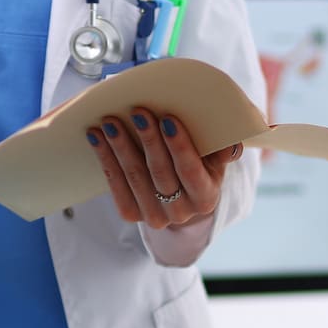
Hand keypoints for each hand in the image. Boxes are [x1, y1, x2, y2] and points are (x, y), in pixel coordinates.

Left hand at [87, 106, 242, 228]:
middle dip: (148, 140)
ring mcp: (154, 216)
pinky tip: (96, 137)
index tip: (168, 119)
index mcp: (206, 197)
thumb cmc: (200, 168)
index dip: (180, 145)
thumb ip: (224, 149)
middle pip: (160, 172)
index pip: (191, 171)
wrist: (181, 199)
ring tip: (110, 121)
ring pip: (135, 178)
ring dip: (120, 147)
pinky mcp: (131, 214)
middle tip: (136, 112)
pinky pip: (116, 185)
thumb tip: (231, 141)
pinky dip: (105, 158)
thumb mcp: (216, 160)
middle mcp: (181, 211)